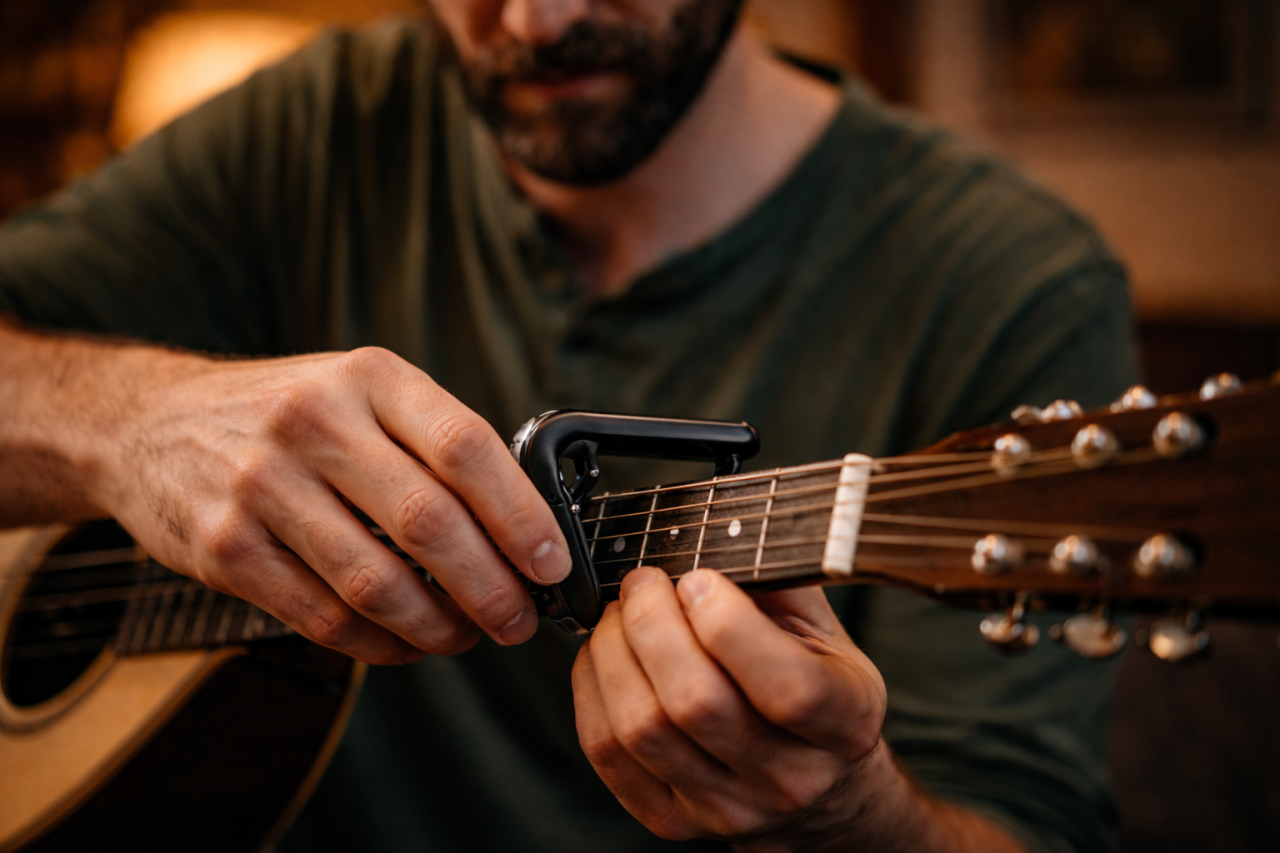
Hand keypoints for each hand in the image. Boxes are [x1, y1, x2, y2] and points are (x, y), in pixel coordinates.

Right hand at [80, 345, 571, 662]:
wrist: (148, 422)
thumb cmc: (285, 412)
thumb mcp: (360, 389)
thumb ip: (432, 441)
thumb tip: (524, 526)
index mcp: (370, 378)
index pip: (465, 447)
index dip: (520, 515)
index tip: (553, 564)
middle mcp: (315, 422)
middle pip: (428, 523)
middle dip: (490, 588)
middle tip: (518, 621)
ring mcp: (262, 485)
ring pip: (375, 582)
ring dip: (437, 626)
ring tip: (465, 638)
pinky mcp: (224, 547)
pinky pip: (321, 617)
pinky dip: (377, 645)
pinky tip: (405, 644)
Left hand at [572, 568, 1025, 851]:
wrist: (818, 788)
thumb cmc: (817, 687)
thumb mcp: (823, 630)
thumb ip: (775, 583)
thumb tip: (710, 531)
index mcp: (844, 721)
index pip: (788, 687)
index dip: (729, 625)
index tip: (699, 579)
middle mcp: (789, 777)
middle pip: (696, 705)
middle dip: (652, 624)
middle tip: (643, 583)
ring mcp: (727, 808)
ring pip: (641, 729)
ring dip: (613, 653)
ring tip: (618, 615)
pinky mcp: (672, 820)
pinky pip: (608, 754)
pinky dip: (592, 691)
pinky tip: (605, 657)